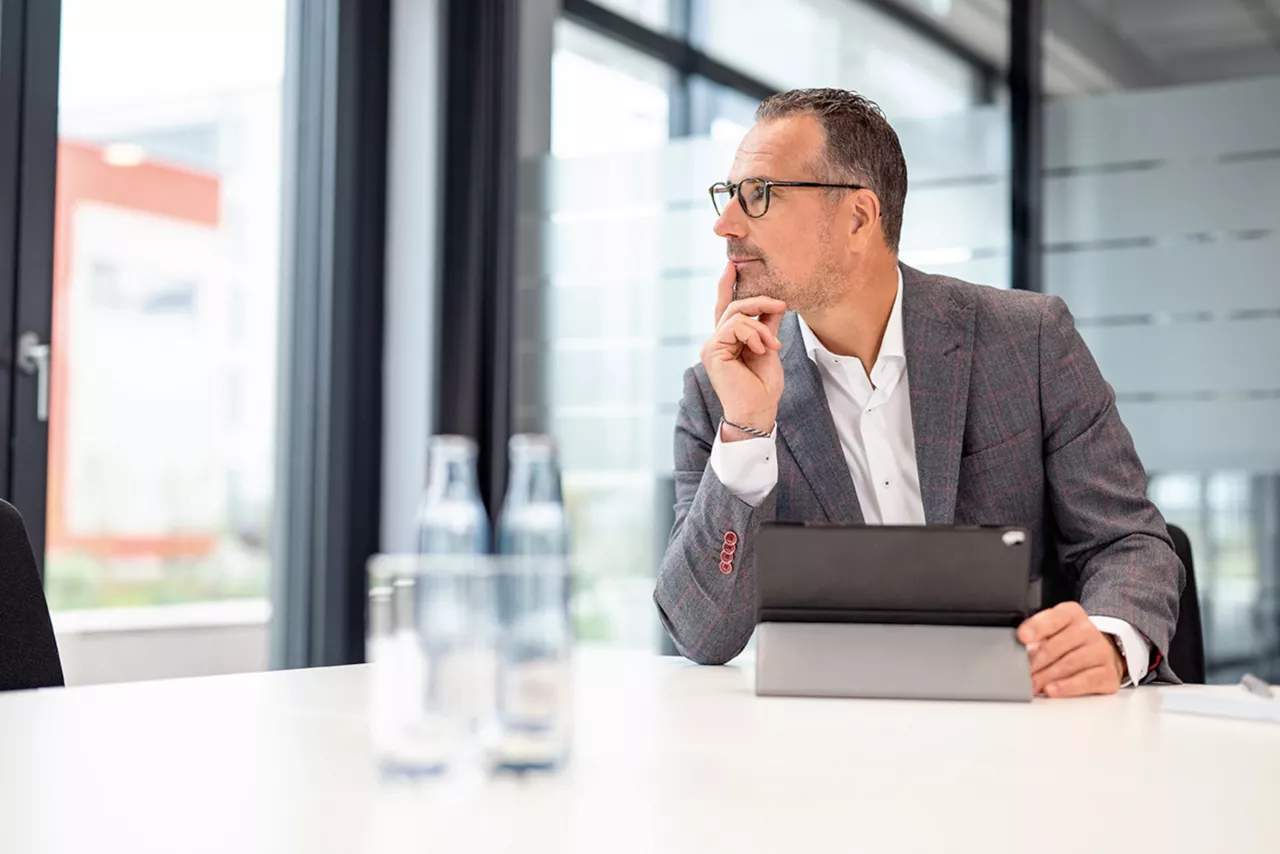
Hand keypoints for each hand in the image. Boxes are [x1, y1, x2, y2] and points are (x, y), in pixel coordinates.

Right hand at [700, 261, 785, 436]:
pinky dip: (754, 334)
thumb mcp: (770, 347)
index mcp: (729, 340)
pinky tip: (762, 349)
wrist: (759, 409)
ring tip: (773, 346)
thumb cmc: (763, 385)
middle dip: (759, 301)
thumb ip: (768, 325)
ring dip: (762, 327)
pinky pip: (735, 326)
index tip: (732, 264)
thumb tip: (775, 304)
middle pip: (734, 306)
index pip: (727, 307)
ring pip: (737, 315)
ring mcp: (712, 345)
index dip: (727, 285)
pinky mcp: (712, 350)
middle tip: (781, 305)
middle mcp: (716, 340)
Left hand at [1017, 601, 1124, 697]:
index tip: (1022, 637)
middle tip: (1021, 673)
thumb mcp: (1052, 630)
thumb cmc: (1069, 641)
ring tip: (1032, 685)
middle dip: (1036, 661)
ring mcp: (1101, 652)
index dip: (1036, 628)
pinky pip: (1086, 681)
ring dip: (1047, 676)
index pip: (1053, 618)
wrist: (1102, 652)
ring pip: (1070, 664)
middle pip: (1057, 645)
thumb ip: (1036, 636)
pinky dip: (1066, 687)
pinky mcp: (1108, 674)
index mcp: (1071, 614)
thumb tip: (1021, 649)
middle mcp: (1088, 630)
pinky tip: (1052, 690)